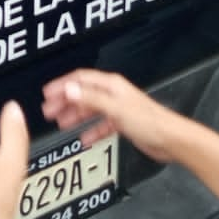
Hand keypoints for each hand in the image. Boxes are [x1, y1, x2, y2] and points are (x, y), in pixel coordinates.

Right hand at [41, 69, 181, 163]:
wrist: (171, 139)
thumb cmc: (151, 121)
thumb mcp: (115, 109)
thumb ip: (91, 100)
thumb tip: (70, 90)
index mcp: (112, 86)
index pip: (81, 79)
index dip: (62, 85)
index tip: (48, 93)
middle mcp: (114, 95)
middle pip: (83, 94)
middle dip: (64, 101)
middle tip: (49, 110)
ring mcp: (118, 109)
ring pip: (90, 109)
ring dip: (74, 115)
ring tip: (61, 122)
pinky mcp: (122, 123)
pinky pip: (100, 125)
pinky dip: (91, 131)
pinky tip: (84, 138)